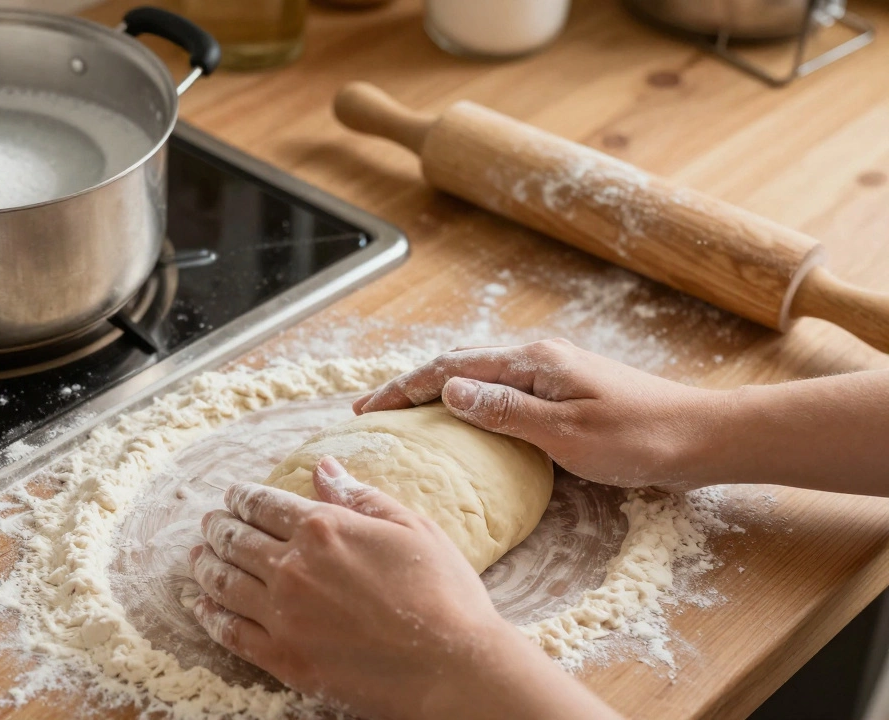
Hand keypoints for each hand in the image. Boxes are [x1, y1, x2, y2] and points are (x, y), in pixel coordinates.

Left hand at [188, 457, 620, 719]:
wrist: (454, 668)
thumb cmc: (445, 594)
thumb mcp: (411, 527)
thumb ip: (359, 496)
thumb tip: (323, 467)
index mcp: (323, 528)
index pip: (264, 504)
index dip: (242, 497)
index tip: (233, 495)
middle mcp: (293, 567)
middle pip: (236, 539)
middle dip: (218, 526)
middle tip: (209, 523)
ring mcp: (283, 615)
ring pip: (224, 582)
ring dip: (205, 565)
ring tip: (197, 557)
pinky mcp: (284, 657)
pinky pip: (230, 632)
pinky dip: (209, 615)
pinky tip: (201, 606)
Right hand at [353, 339, 721, 489]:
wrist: (702, 437)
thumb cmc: (640, 439)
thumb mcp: (566, 433)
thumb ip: (505, 411)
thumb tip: (448, 390)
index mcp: (533, 362)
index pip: (450, 369)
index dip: (404, 388)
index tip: (367, 409)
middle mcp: (538, 358)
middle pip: (458, 365)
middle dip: (410, 386)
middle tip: (370, 411)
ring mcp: (552, 372)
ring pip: (477, 375)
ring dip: (436, 391)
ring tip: (402, 412)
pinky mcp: (564, 390)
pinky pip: (500, 389)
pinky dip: (466, 399)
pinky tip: (460, 418)